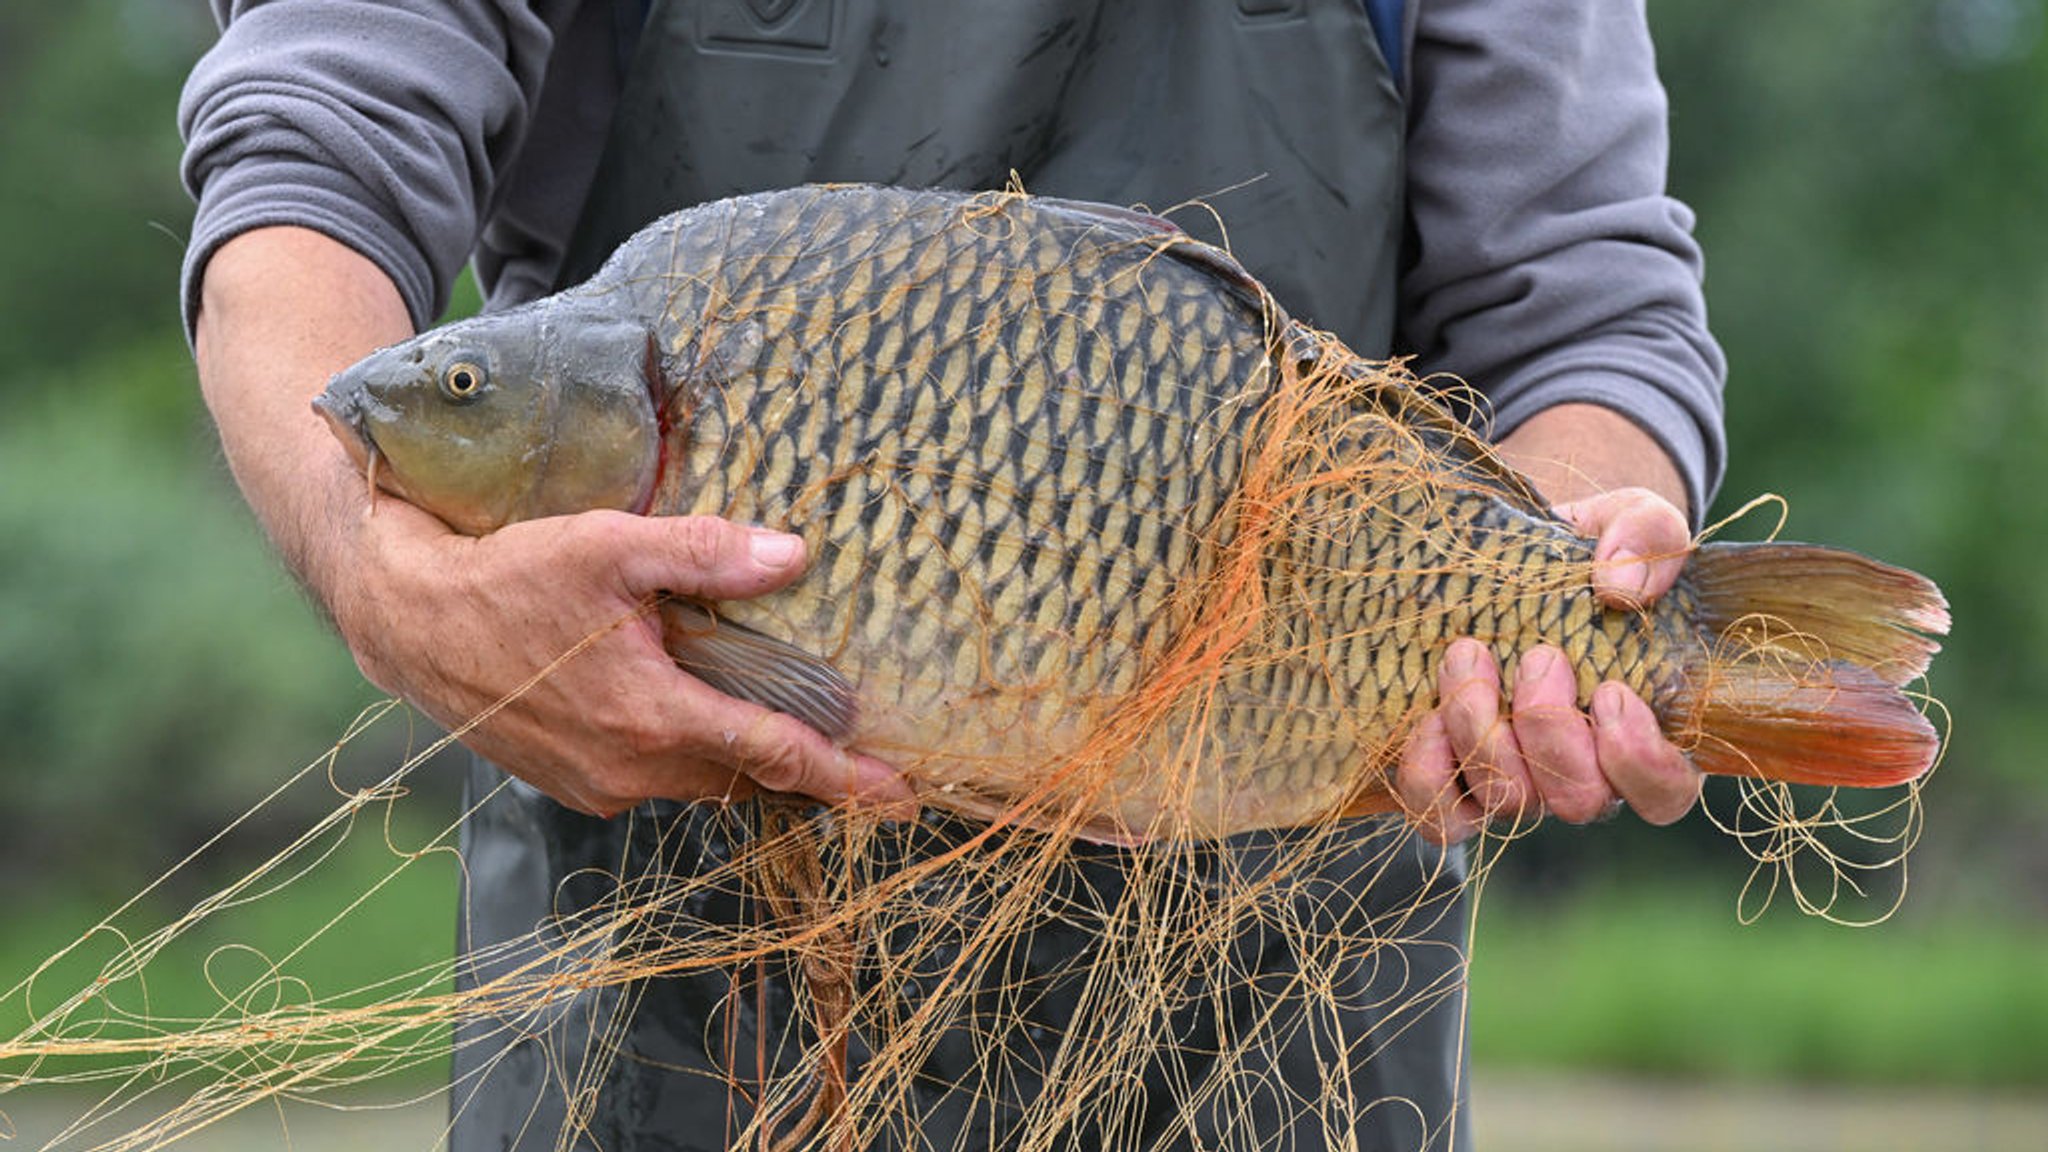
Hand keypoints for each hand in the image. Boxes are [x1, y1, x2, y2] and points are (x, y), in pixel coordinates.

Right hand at [194, 226, 913, 818]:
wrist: (407, 622)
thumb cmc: (505, 577)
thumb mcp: (608, 545)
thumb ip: (705, 552)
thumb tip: (794, 555)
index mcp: (651, 717)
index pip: (774, 757)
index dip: (845, 777)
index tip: (901, 794)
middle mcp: (631, 769)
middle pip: (747, 779)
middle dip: (811, 775)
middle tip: (873, 767)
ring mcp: (600, 786)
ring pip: (703, 781)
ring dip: (750, 766)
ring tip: (801, 740)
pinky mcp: (574, 784)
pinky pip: (659, 779)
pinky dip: (695, 758)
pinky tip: (706, 721)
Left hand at [1394, 487, 1702, 844]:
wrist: (1510, 556)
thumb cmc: (1588, 552)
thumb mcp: (1631, 522)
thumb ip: (1647, 540)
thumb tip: (1622, 588)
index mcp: (1646, 728)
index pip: (1663, 793)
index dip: (1638, 760)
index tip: (1609, 691)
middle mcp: (1584, 771)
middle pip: (1580, 800)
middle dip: (1550, 729)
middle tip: (1536, 657)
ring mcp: (1519, 781)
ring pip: (1510, 803)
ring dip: (1483, 732)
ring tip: (1468, 655)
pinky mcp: (1456, 779)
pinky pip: (1443, 819)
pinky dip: (1430, 775)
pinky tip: (1428, 716)